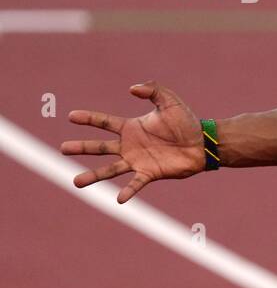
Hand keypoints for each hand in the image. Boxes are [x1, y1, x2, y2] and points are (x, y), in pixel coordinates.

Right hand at [61, 82, 205, 203]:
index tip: (71, 117)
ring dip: (94, 176)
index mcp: (131, 127)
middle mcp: (130, 145)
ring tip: (76, 183)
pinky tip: (119, 199)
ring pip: (110, 169)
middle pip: (100, 147)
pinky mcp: (150, 173)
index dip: (89, 118)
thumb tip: (132, 88)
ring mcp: (137, 161)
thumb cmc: (187, 122)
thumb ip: (152, 90)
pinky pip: (135, 184)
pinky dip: (128, 191)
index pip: (104, 122)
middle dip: (81, 147)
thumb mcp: (169, 101)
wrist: (203, 143)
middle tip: (62, 149)